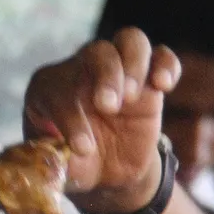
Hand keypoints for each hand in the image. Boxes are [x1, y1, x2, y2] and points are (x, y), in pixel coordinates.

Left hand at [23, 28, 180, 213]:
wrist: (106, 172)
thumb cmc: (74, 163)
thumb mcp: (58, 167)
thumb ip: (50, 160)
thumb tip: (52, 156)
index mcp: (47, 89)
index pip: (54, 87)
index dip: (68, 115)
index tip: (82, 148)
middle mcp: (81, 70)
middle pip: (96, 52)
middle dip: (105, 76)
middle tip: (108, 107)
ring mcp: (117, 71)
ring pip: (129, 40)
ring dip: (133, 64)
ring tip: (130, 98)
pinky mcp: (147, 80)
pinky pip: (160, 56)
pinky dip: (166, 64)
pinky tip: (162, 85)